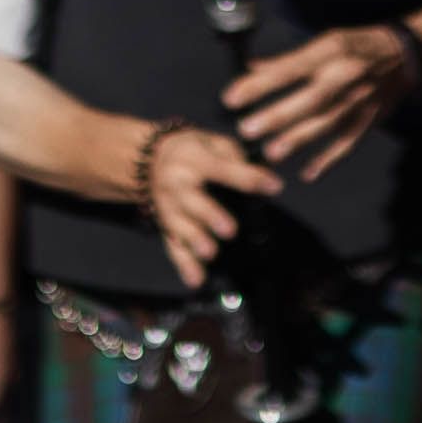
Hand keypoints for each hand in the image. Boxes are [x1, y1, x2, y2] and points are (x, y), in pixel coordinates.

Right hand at [137, 123, 281, 287]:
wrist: (146, 160)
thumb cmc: (189, 150)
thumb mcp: (209, 141)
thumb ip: (233, 155)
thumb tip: (259, 175)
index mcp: (193, 159)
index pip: (223, 168)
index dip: (249, 177)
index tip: (275, 186)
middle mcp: (178, 184)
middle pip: (193, 201)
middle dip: (210, 215)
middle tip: (230, 230)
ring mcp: (169, 207)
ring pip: (180, 227)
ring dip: (195, 241)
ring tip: (210, 254)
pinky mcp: (165, 226)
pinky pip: (173, 246)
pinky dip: (184, 265)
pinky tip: (196, 281)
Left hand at [225, 25, 416, 181]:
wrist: (407, 56)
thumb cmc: (358, 46)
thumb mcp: (326, 40)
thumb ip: (288, 59)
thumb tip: (250, 68)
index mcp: (330, 51)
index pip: (290, 68)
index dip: (261, 83)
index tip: (232, 97)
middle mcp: (345, 76)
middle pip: (310, 99)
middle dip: (278, 115)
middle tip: (247, 129)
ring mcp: (360, 100)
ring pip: (327, 124)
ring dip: (298, 139)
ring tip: (271, 153)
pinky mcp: (369, 120)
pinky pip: (347, 143)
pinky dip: (328, 160)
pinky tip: (307, 173)